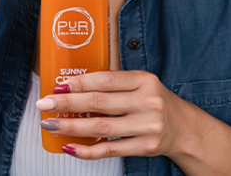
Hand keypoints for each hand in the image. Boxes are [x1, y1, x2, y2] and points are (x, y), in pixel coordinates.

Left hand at [34, 70, 192, 159]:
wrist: (186, 129)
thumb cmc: (154, 102)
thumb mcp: (141, 84)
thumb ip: (113, 83)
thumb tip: (70, 87)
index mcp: (144, 80)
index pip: (105, 80)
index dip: (79, 83)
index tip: (58, 86)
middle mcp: (148, 101)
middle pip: (99, 103)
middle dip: (67, 104)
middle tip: (45, 105)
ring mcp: (148, 126)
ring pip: (101, 127)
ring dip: (71, 127)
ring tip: (50, 124)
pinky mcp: (145, 147)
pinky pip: (109, 149)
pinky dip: (86, 150)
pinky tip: (69, 146)